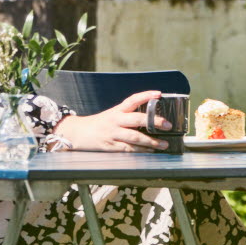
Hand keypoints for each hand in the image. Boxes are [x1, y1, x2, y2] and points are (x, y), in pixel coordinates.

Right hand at [50, 90, 167, 151]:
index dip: (146, 95)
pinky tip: (150, 150)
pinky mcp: (111, 146)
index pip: (133, 100)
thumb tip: (150, 120)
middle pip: (137, 119)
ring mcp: (113, 133)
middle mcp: (115, 120)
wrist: (77, 133)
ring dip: (151, 141)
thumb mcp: (112, 115)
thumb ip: (128, 116)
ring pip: (135, 136)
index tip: (159, 94)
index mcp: (117, 110)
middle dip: (154, 122)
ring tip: (164, 144)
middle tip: (168, 125)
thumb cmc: (99, 124)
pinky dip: (141, 150)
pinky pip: (129, 149)